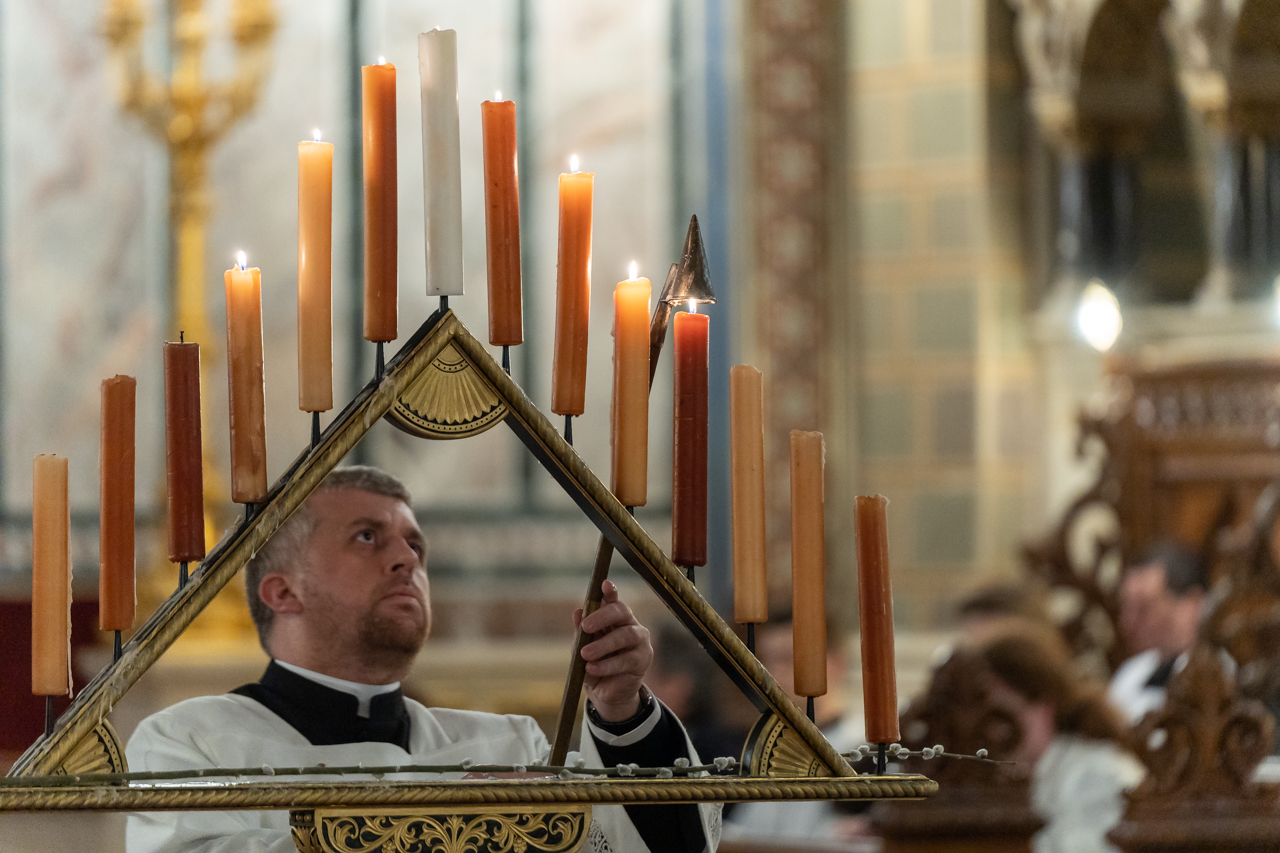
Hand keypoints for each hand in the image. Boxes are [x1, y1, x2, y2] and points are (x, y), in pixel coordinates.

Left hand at [575, 580, 652, 721]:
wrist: (606, 694)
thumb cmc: (594, 666)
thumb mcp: (582, 650)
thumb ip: (581, 633)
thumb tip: (577, 612)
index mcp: (613, 619)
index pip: (613, 600)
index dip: (610, 591)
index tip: (604, 584)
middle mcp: (629, 624)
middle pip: (621, 611)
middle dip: (602, 616)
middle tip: (585, 627)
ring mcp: (640, 641)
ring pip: (625, 635)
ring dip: (603, 645)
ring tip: (585, 655)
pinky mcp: (643, 659)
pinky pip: (626, 659)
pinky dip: (607, 664)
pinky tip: (592, 668)